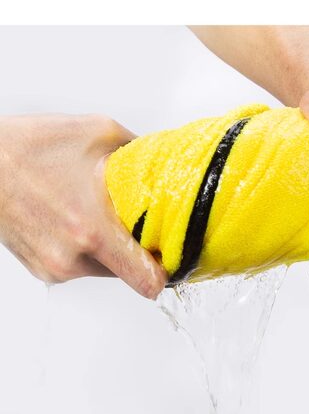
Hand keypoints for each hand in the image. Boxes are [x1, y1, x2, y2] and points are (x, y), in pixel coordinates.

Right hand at [0, 114, 165, 297]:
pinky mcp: (40, 269)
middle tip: (135, 222)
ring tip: (97, 213)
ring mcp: (52, 267)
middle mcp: (70, 257)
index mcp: (90, 229)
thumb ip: (141, 154)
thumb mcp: (99, 132)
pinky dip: (85, 248)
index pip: (147, 281)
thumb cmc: (30, 146)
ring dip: (110, 249)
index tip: (173, 255)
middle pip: (129, 274)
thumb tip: (166, 165)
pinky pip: (79, 266)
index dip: (167, 271)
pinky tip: (74, 218)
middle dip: (137, 252)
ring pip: (104, 270)